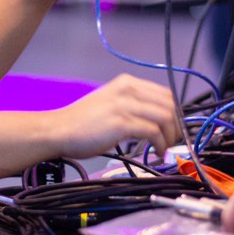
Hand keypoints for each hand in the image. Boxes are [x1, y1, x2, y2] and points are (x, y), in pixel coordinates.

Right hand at [46, 74, 179, 159]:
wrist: (58, 130)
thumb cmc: (81, 122)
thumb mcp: (109, 102)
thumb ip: (131, 104)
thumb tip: (157, 116)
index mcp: (126, 83)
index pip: (165, 93)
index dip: (175, 112)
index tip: (174, 128)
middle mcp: (128, 90)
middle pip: (169, 104)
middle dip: (176, 125)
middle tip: (172, 141)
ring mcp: (124, 106)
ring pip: (165, 117)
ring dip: (170, 137)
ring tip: (164, 148)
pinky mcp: (121, 124)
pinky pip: (153, 132)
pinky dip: (160, 144)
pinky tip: (156, 152)